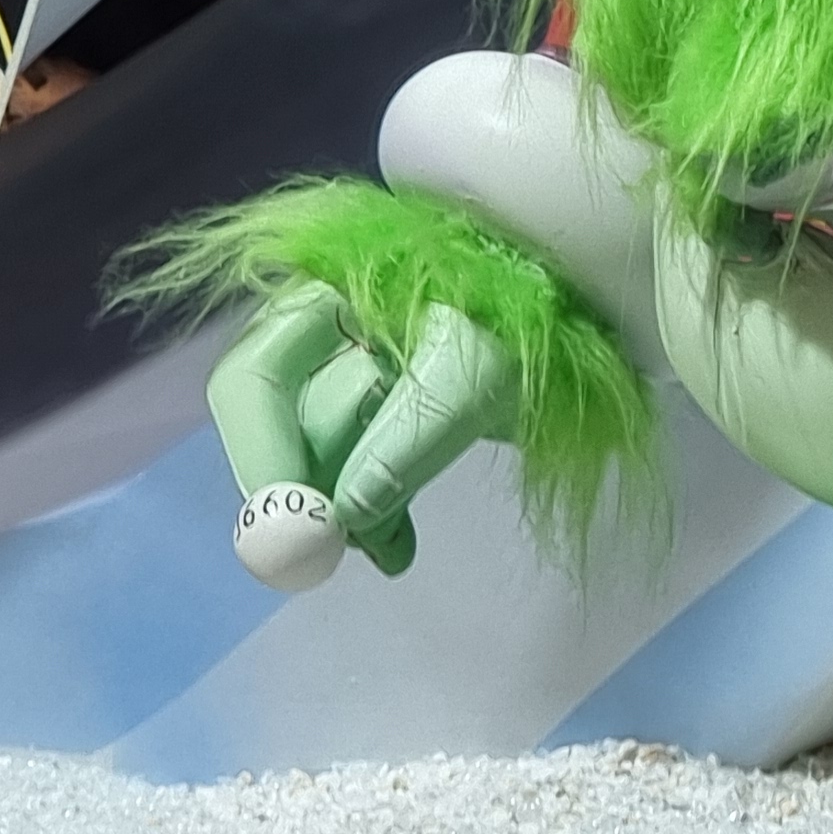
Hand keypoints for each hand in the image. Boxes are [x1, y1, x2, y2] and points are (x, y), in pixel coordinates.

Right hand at [204, 283, 521, 584]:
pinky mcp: (380, 408)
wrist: (580, 307)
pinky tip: (395, 547)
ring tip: (393, 547)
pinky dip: (370, 508)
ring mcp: (345, 367)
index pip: (252, 379)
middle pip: (277, 423)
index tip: (294, 527)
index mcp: (323, 285)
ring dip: (348, 507)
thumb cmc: (528, 315)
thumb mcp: (471, 374)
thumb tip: (345, 514)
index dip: (261, 456)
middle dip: (315, 489)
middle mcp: (319, 325)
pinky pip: (351, 467)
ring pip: (315, 452)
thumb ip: (405, 440)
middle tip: (350, 546)